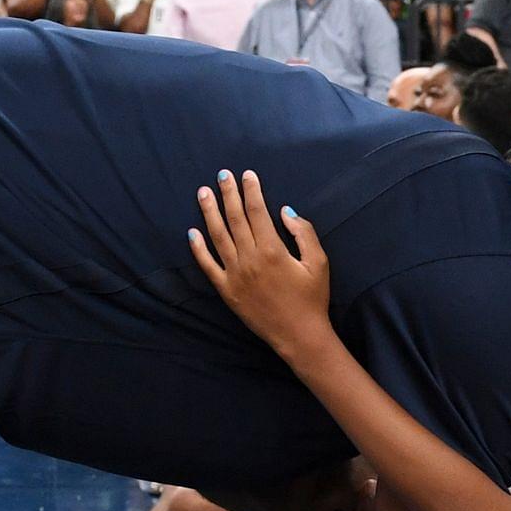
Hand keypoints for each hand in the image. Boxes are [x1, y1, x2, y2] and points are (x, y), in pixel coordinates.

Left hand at [188, 170, 331, 357]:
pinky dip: (198, 248)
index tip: (247, 175)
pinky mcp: (226, 290)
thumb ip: (304, 233)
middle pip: (234, 219)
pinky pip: (207, 266)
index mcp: (273, 250)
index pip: (257, 212)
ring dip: (209, 212)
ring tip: (203, 193)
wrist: (299, 335)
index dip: (251, 191)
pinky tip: (192, 232)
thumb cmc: (312, 299)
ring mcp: (234, 275)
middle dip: (227, 194)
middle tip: (222, 175)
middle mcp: (250, 260)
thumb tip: (285, 211)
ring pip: (217, 237)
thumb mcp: (319, 263)